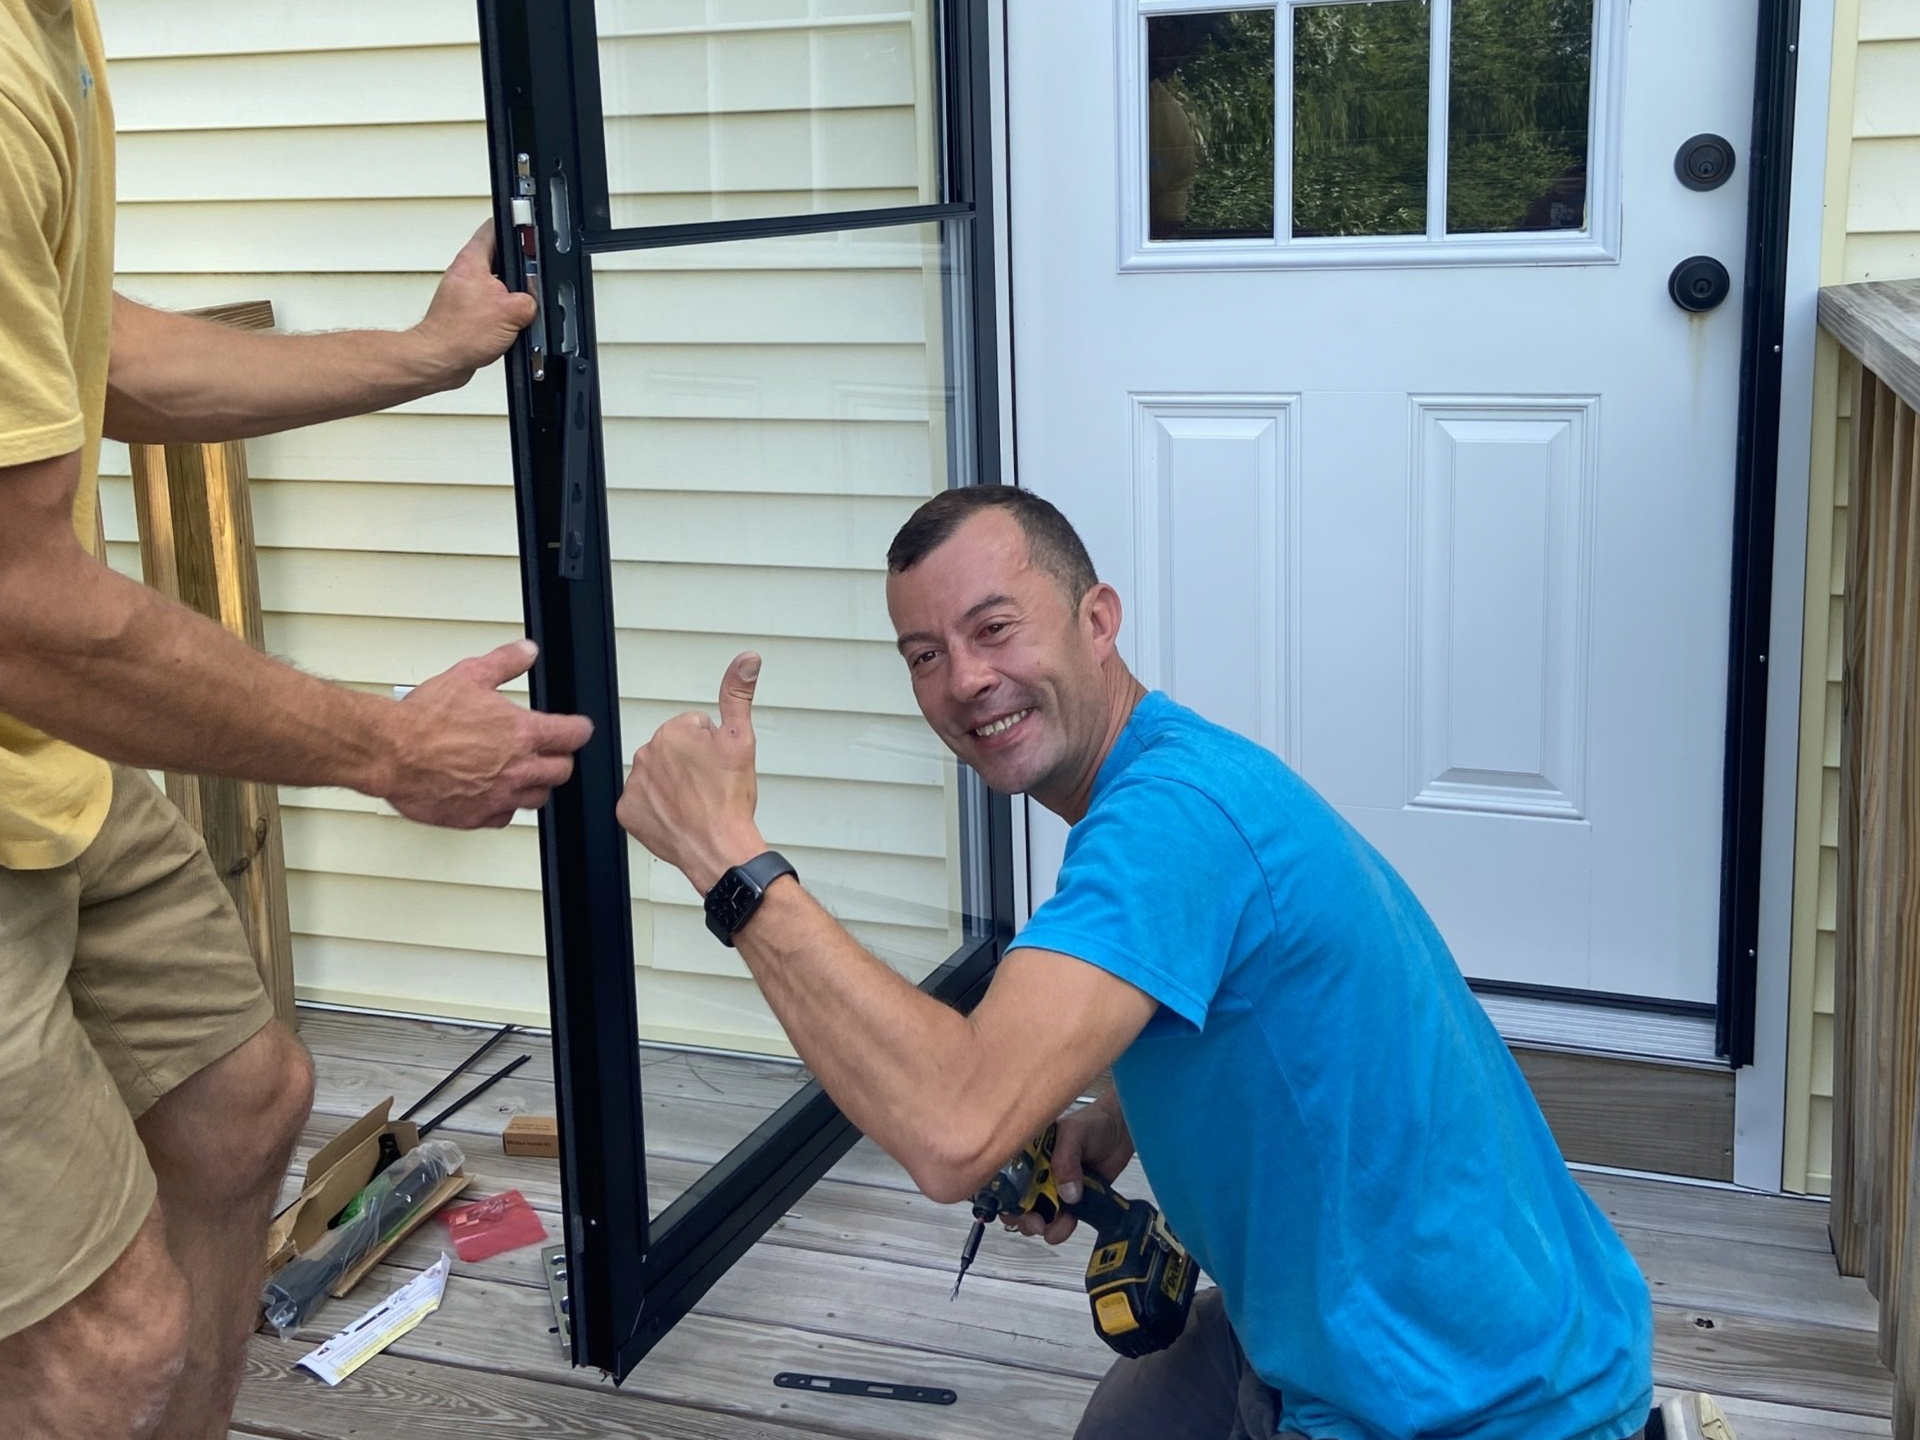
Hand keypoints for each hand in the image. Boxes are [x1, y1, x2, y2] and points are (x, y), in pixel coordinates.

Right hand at [384, 639, 592, 828]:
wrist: (391, 752)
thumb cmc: (424, 719)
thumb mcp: (469, 675)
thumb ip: (504, 662)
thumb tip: (526, 651)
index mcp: (522, 734)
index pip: (574, 735)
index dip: (578, 729)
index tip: (576, 728)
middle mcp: (518, 769)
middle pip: (562, 770)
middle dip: (559, 758)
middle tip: (548, 751)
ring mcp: (499, 796)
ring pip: (538, 797)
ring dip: (535, 784)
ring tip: (522, 771)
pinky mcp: (477, 816)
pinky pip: (505, 816)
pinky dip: (504, 805)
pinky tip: (493, 792)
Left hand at [411, 221, 537, 391]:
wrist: (440, 360)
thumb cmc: (458, 334)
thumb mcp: (511, 312)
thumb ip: (529, 301)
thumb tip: (534, 301)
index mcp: (472, 261)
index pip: (493, 229)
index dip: (514, 226)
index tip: (527, 228)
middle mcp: (464, 273)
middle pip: (498, 259)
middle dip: (518, 269)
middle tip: (532, 277)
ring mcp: (464, 293)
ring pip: (496, 285)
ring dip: (510, 295)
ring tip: (520, 307)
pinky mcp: (465, 313)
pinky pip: (490, 306)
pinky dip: (502, 314)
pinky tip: (509, 326)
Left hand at [616, 653, 768, 893]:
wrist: (719, 848)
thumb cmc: (730, 800)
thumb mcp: (742, 740)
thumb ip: (738, 695)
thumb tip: (746, 660)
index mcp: (674, 731)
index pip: (694, 729)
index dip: (712, 748)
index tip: (718, 767)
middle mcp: (647, 753)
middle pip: (674, 751)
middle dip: (691, 765)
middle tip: (709, 786)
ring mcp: (634, 783)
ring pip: (658, 775)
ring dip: (674, 785)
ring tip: (696, 803)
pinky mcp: (627, 810)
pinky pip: (642, 802)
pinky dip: (657, 809)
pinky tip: (677, 816)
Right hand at [1013, 1098, 1134, 1245]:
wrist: (1121, 1133)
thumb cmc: (1093, 1124)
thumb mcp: (1074, 1133)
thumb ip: (1066, 1159)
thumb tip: (1066, 1194)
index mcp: (1027, 1154)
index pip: (1006, 1178)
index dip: (1005, 1196)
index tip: (1014, 1208)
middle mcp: (1035, 1174)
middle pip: (1017, 1203)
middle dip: (1023, 1218)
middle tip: (1037, 1223)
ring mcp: (1052, 1190)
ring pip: (1036, 1216)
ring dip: (1043, 1226)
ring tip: (1053, 1227)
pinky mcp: (1070, 1202)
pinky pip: (1060, 1222)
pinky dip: (1061, 1229)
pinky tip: (1068, 1224)